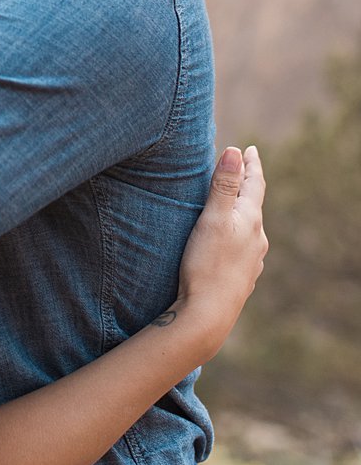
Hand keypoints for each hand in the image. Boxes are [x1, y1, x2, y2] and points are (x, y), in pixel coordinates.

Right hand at [174, 145, 266, 356]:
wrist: (208, 315)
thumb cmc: (206, 264)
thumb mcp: (213, 219)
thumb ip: (224, 185)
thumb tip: (236, 151)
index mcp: (251, 221)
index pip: (255, 184)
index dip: (251, 165)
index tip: (251, 150)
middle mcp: (257, 240)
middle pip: (253, 205)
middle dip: (246, 186)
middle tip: (240, 170)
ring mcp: (251, 261)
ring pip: (248, 228)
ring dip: (241, 212)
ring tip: (231, 204)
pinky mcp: (240, 277)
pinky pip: (241, 247)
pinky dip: (236, 234)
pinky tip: (227, 242)